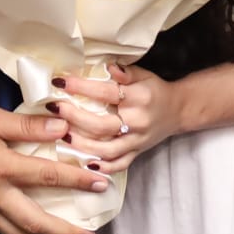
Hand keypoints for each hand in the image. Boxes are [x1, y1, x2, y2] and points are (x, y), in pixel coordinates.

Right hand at [0, 106, 103, 233]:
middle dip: (65, 232)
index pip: (48, 176)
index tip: (100, 182)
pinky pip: (3, 228)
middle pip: (35, 224)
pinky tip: (35, 228)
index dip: (78, 180)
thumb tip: (60, 127)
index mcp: (0, 168)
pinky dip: (24, 233)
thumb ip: (26, 125)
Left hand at [53, 64, 181, 175]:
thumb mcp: (143, 75)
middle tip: (55, 108)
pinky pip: (119, 165)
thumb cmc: (155, 90)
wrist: (178, 111)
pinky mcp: (137, 153)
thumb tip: (107, 66)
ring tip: (62, 136)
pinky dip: (102, 167)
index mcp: (139, 97)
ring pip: (107, 150)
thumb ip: (125, 72)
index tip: (60, 81)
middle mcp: (137, 121)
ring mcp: (137, 141)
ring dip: (82, 145)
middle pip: (102, 125)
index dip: (82, 87)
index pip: (106, 92)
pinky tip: (85, 163)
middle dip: (75, 117)